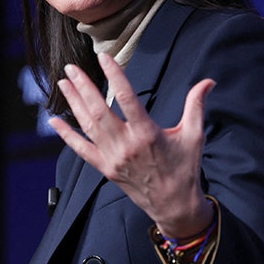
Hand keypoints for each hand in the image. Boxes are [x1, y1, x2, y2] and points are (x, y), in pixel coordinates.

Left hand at [47, 52, 214, 238]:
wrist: (174, 205)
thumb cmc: (185, 169)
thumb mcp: (194, 136)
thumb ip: (196, 106)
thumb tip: (209, 81)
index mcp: (147, 134)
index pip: (126, 98)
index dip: (114, 75)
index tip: (104, 58)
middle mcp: (126, 145)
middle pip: (99, 110)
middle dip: (83, 87)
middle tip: (71, 67)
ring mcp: (113, 158)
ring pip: (88, 126)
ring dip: (73, 103)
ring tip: (63, 83)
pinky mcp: (105, 169)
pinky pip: (81, 150)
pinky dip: (67, 135)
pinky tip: (54, 121)